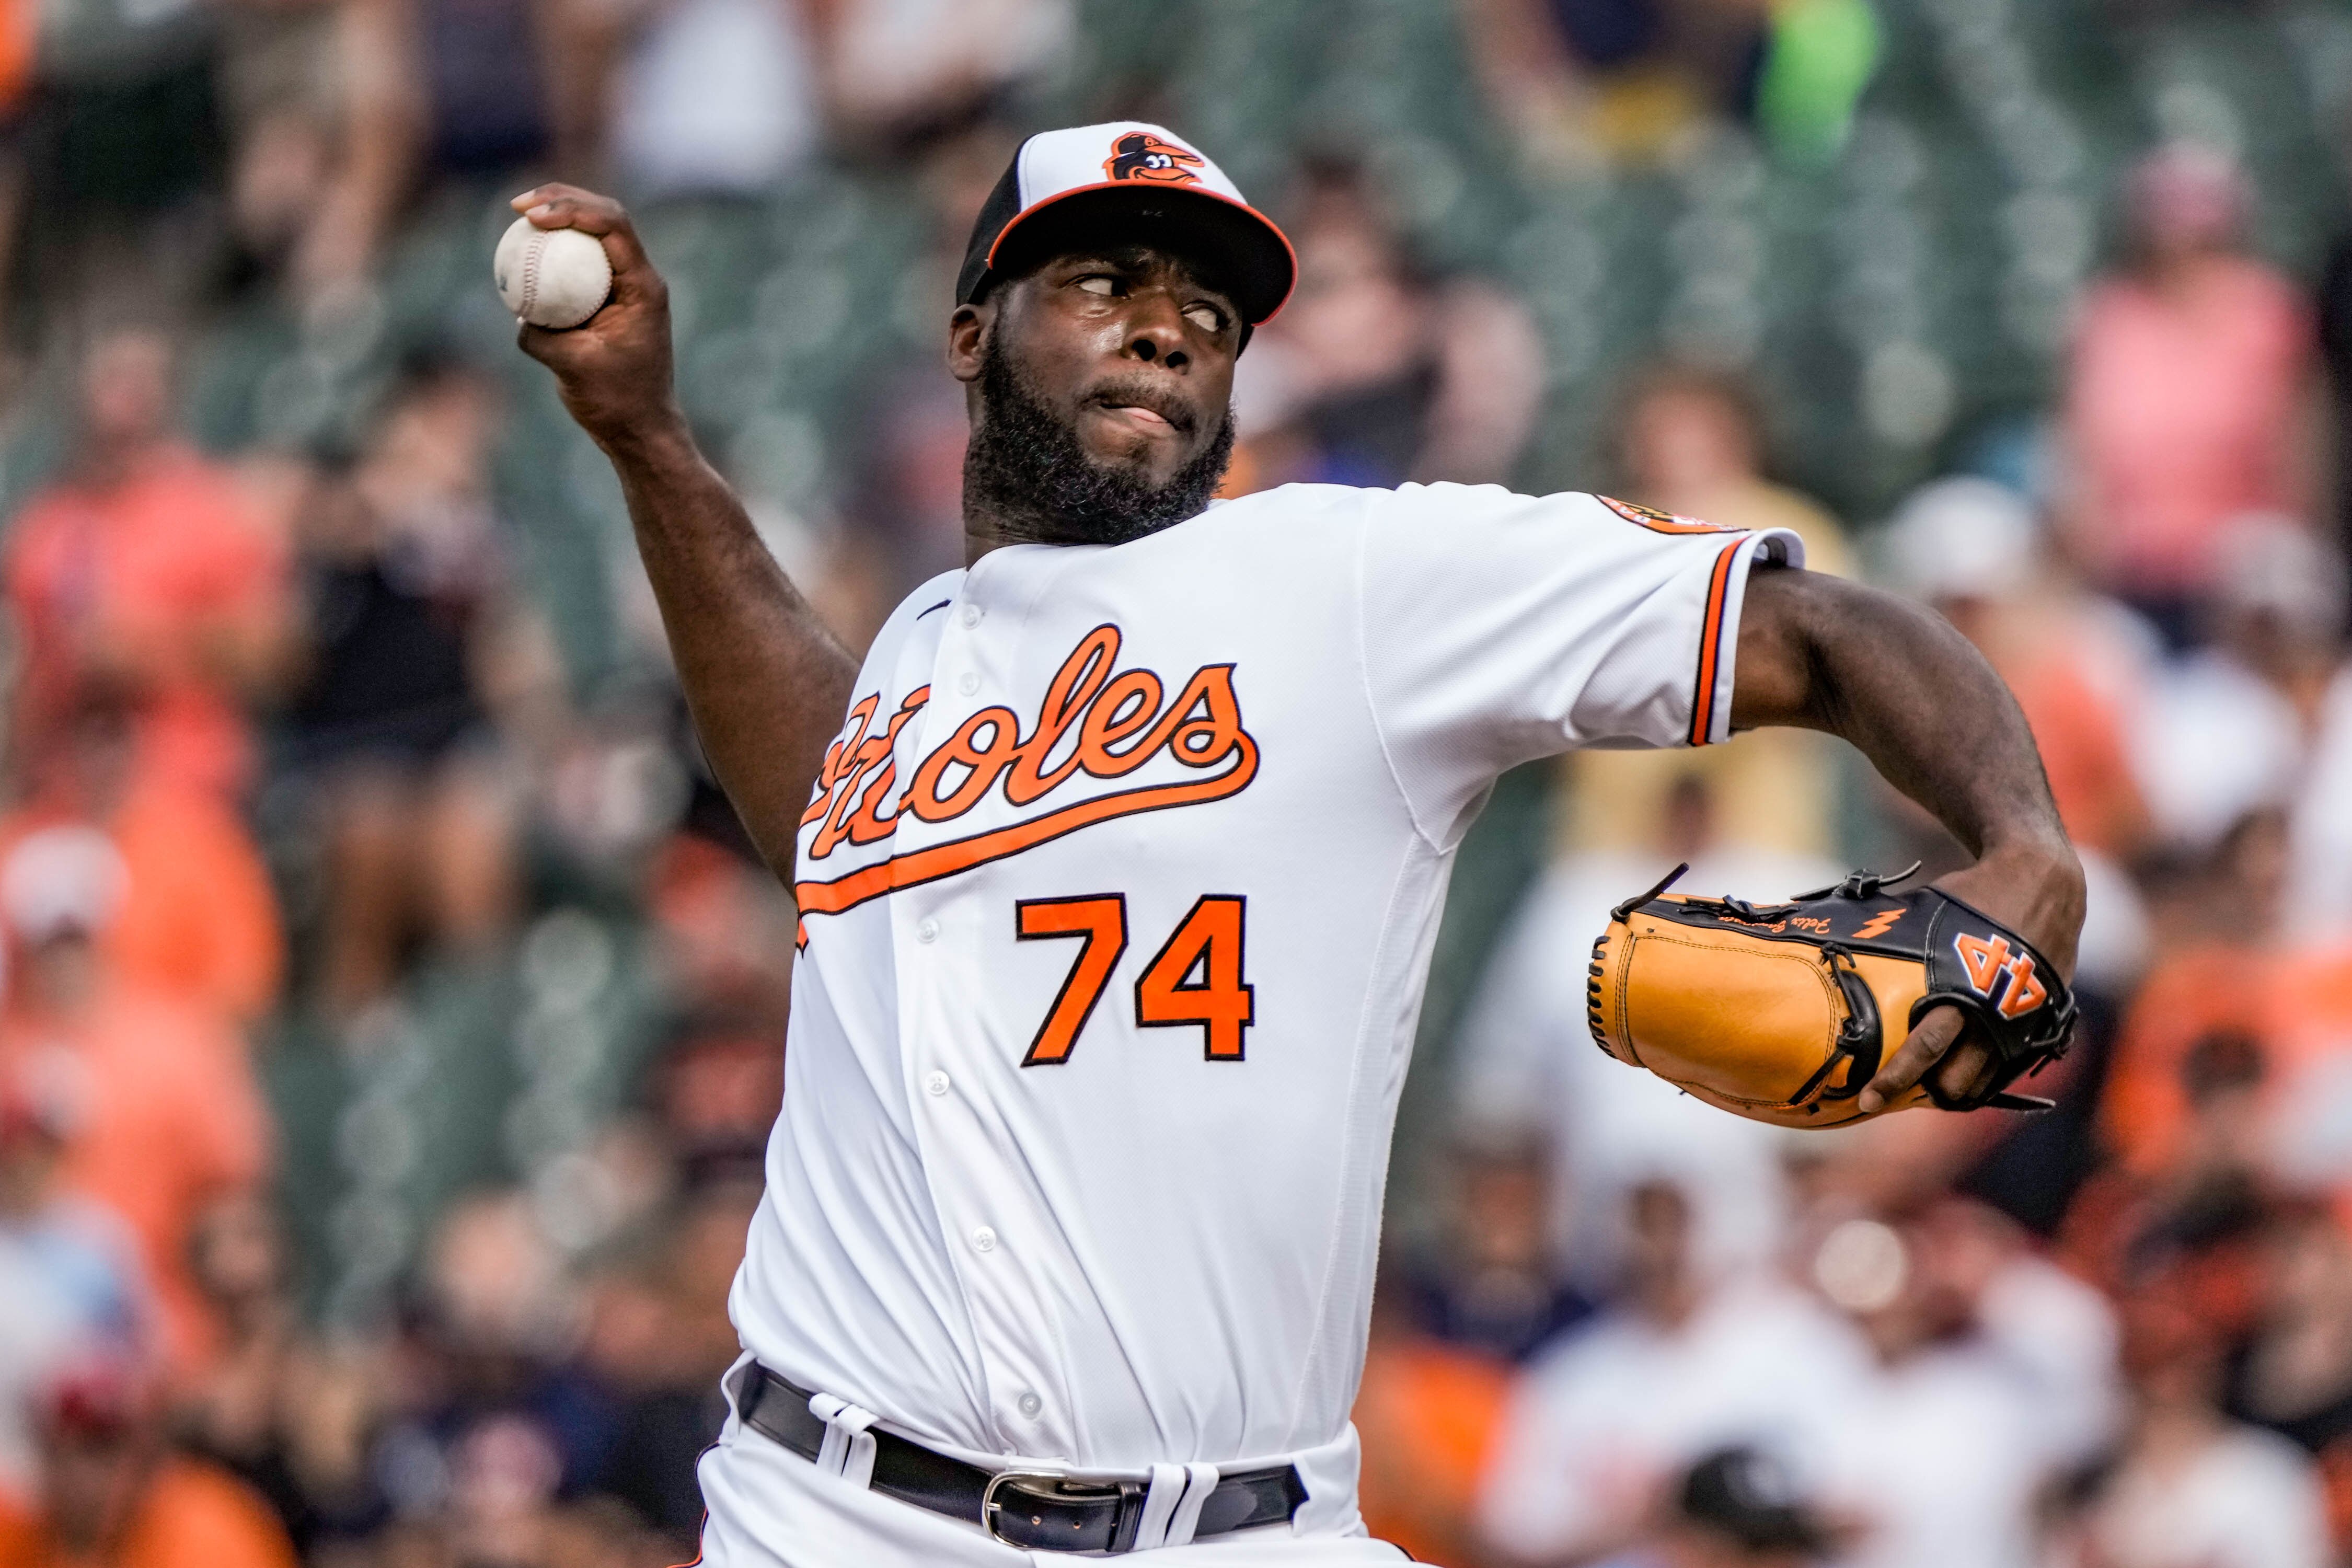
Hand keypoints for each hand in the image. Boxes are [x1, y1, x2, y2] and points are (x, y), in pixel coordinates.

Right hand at [509, 185, 682, 448]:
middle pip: (604, 218)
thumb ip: (541, 335)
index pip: (612, 226)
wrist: (640, 429)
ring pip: (593, 237)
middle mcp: (639, 280)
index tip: (533, 215)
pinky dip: (554, 255)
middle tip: (520, 204)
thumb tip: (519, 313)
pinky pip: (580, 266)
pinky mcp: (608, 302)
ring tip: (521, 214)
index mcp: (643, 287)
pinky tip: (524, 254)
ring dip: (559, 219)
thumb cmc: (616, 402)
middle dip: (563, 199)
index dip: (572, 208)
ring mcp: (625, 289)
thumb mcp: (572, 367)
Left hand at [1856, 839, 2084, 1113]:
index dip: (1894, 1081)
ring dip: (1952, 1088)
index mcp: (1958, 987)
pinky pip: (2006, 1069)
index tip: (1866, 1101)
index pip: (1923, 1049)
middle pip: (1953, 1080)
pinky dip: (1981, 1077)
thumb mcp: (1924, 915)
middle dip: (1922, 1092)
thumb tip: (1825, 938)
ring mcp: (2020, 1023)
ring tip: (1925, 1085)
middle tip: (1892, 1094)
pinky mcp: (2040, 1023)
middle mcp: (1991, 1013)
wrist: (2043, 882)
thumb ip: (1887, 941)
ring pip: (1981, 1082)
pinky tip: (1959, 1071)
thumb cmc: (1972, 898)